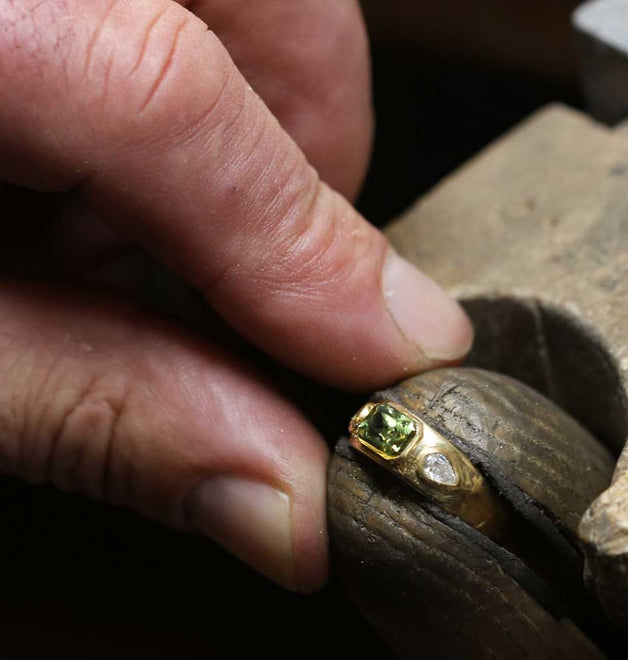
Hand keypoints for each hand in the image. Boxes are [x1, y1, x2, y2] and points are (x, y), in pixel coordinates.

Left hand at [0, 0, 471, 590]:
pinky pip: (205, 5)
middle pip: (268, 7)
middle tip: (275, 290)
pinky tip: (124, 176)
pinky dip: (215, 82)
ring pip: (257, 1)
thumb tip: (282, 497)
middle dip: (317, 163)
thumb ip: (90, 410)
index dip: (306, 251)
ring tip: (173, 241)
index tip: (403, 363)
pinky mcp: (79, 0)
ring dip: (263, 127)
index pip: (169, 100)